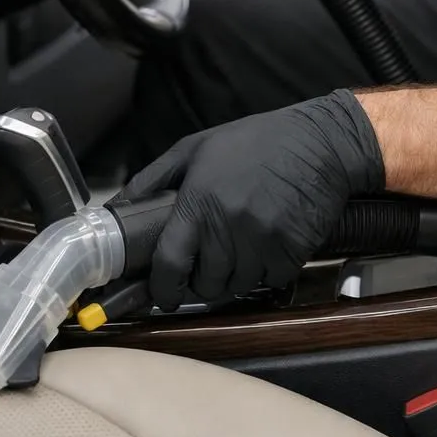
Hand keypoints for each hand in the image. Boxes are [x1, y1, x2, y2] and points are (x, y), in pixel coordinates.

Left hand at [116, 89, 384, 311]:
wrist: (319, 142)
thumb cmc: (255, 142)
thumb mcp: (195, 148)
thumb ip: (153, 179)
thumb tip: (117, 208)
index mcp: (199, 201)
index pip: (170, 263)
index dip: (161, 288)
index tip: (161, 294)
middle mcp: (229, 224)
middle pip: (204, 284)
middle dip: (200, 283)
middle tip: (204, 267)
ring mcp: (262, 240)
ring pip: (236, 287)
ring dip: (232, 279)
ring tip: (236, 253)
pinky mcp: (292, 250)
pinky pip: (269, 281)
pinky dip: (264, 273)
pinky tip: (265, 249)